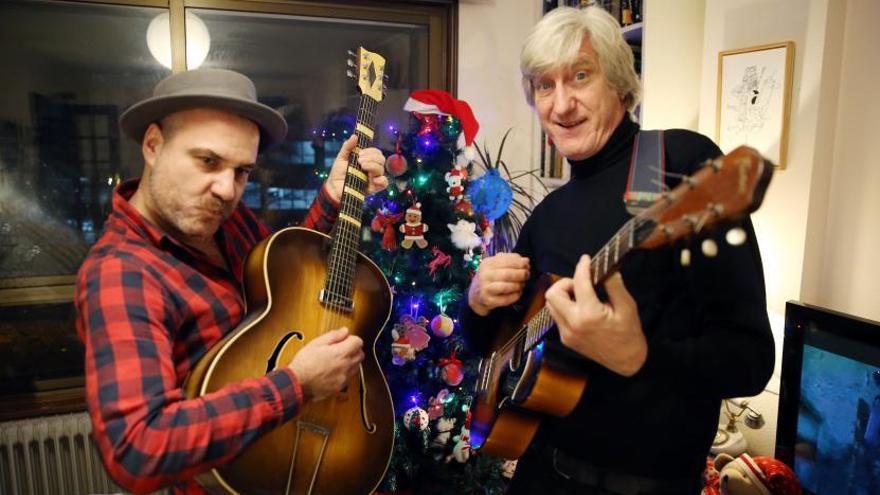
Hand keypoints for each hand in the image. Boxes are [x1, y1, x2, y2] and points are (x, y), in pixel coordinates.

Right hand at [289, 327, 363, 400]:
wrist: (297, 384)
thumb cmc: (304, 364)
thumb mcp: (316, 344)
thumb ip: (333, 336)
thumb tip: (344, 331)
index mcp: (341, 353)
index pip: (358, 342)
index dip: (351, 339)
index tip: (344, 340)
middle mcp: (346, 366)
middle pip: (361, 354)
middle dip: (354, 350)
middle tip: (342, 349)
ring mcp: (344, 378)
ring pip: (357, 367)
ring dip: (351, 361)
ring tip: (337, 360)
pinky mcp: (340, 387)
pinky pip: (350, 377)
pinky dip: (346, 372)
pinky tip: (334, 370)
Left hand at [326, 135, 388, 200]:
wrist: (333, 187)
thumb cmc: (338, 172)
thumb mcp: (341, 157)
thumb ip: (347, 147)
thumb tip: (355, 136)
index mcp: (367, 160)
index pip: (376, 152)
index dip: (371, 151)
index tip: (360, 153)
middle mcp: (372, 168)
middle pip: (381, 159)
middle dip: (371, 157)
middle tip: (359, 160)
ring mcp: (373, 178)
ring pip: (381, 169)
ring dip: (373, 165)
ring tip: (361, 166)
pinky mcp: (373, 188)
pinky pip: (384, 183)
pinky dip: (381, 180)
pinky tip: (373, 179)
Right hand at [467, 253, 529, 315]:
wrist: (476, 294)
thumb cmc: (491, 278)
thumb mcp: (496, 265)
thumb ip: (510, 260)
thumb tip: (525, 260)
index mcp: (487, 263)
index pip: (506, 261)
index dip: (519, 263)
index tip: (527, 265)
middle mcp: (484, 275)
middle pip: (507, 274)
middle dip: (521, 274)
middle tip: (527, 275)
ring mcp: (485, 288)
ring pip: (506, 287)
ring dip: (518, 286)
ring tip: (522, 285)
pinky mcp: (488, 300)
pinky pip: (505, 299)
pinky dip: (515, 296)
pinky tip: (518, 293)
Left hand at [544, 255, 646, 376]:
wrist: (626, 360)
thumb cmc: (629, 333)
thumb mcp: (627, 306)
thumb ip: (614, 285)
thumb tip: (606, 267)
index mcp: (589, 315)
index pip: (579, 283)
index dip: (582, 267)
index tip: (586, 260)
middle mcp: (573, 324)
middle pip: (553, 293)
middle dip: (565, 283)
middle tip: (581, 283)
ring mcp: (567, 334)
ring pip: (550, 305)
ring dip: (562, 295)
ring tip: (580, 295)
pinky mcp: (566, 339)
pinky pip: (556, 316)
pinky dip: (564, 307)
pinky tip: (580, 307)